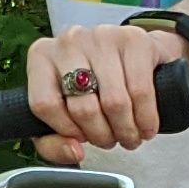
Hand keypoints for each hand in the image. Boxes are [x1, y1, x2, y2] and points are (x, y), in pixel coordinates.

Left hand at [29, 24, 169, 160]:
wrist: (136, 56)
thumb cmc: (95, 88)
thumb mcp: (64, 116)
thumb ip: (53, 144)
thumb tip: (74, 151)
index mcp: (41, 57)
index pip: (44, 104)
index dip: (66, 131)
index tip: (81, 138)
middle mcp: (68, 41)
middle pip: (82, 107)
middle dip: (101, 136)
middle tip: (111, 141)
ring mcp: (102, 37)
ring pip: (114, 102)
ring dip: (125, 131)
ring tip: (129, 136)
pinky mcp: (134, 39)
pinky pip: (140, 92)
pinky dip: (145, 119)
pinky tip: (146, 127)